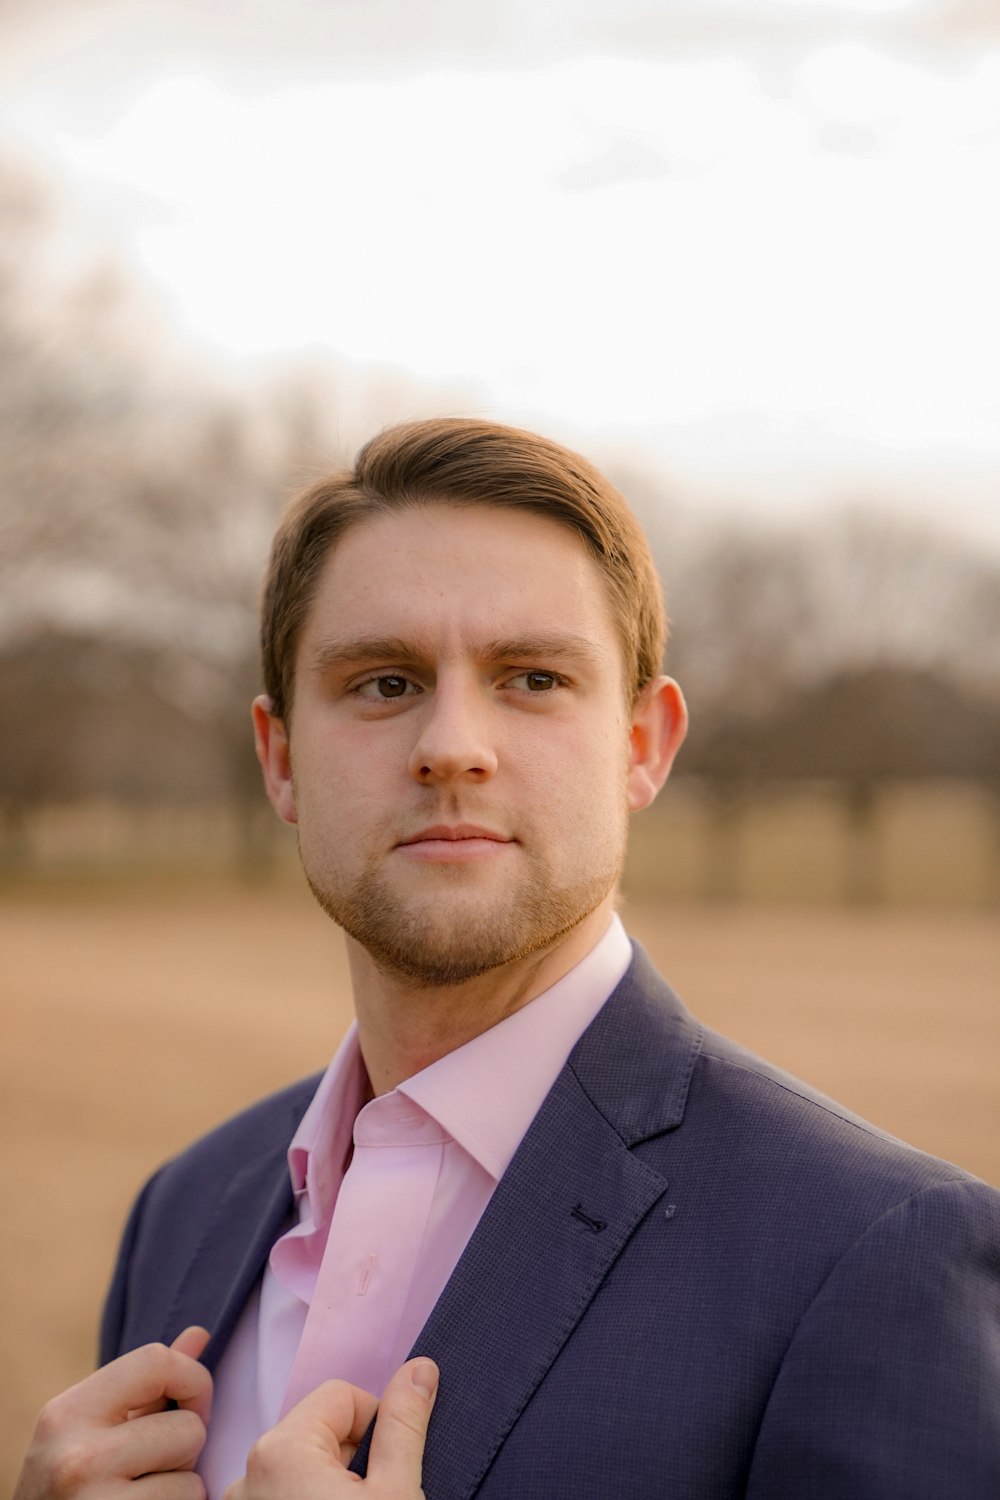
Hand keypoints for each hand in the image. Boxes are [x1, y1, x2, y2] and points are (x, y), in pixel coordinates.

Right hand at [13, 1325, 212, 1498]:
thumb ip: (148, 1384)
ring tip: (139, 1499)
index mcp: (66, 1414)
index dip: (191, 1379)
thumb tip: (200, 1334)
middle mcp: (77, 1458)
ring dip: (179, 1491)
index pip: (156, 1361)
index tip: (189, 1404)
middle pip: (188, 1428)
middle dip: (182, 1450)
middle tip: (145, 1471)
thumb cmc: (68, 1488)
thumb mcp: (91, 1429)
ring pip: (192, 1480)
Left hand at [224, 1357, 438, 1499]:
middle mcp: (246, 1473)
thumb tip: (420, 1368)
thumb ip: (404, 1426)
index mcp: (281, 1451)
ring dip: (331, 1484)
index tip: (389, 1470)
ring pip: (301, 1466)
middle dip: (352, 1457)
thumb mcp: (396, 1493)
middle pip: (319, 1430)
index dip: (376, 1424)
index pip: (342, 1396)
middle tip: (374, 1498)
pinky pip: (280, 1494)